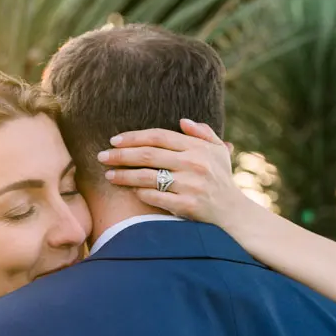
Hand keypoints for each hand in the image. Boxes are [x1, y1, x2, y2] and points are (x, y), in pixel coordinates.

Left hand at [97, 119, 246, 227]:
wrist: (234, 213)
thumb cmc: (221, 180)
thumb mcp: (218, 152)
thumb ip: (203, 133)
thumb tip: (183, 121)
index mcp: (198, 148)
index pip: (159, 136)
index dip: (134, 137)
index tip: (114, 140)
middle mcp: (194, 164)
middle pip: (148, 155)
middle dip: (121, 155)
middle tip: (102, 156)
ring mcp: (190, 185)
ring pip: (147, 176)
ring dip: (124, 175)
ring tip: (109, 174)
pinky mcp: (186, 206)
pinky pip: (155, 197)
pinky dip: (139, 193)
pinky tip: (129, 190)